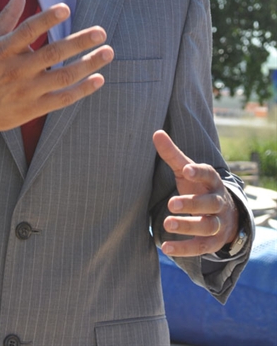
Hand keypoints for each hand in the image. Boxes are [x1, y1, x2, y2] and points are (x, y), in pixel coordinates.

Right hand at [0, 0, 113, 136]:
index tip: (66, 8)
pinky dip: (81, 91)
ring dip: (87, 65)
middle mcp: (16, 70)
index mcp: (3, 49)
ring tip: (107, 52)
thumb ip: (8, 15)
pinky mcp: (33, 109)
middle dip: (79, 42)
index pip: (27, 31)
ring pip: (62, 78)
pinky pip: (62, 99)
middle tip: (101, 32)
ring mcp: (26, 91)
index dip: (46, 19)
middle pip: (52, 54)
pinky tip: (98, 79)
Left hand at [153, 129, 238, 256]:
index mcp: (212, 181)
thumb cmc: (199, 186)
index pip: (208, 174)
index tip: (186, 170)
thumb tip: (156, 133)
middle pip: (209, 203)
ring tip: (167, 224)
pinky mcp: (212, 242)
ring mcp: (217, 223)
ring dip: (188, 226)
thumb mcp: (187, 170)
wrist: (225, 215)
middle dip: (192, 203)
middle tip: (172, 204)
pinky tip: (166, 248)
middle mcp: (218, 202)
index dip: (198, 172)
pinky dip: (184, 249)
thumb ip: (172, 154)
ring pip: (206, 226)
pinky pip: (200, 247)